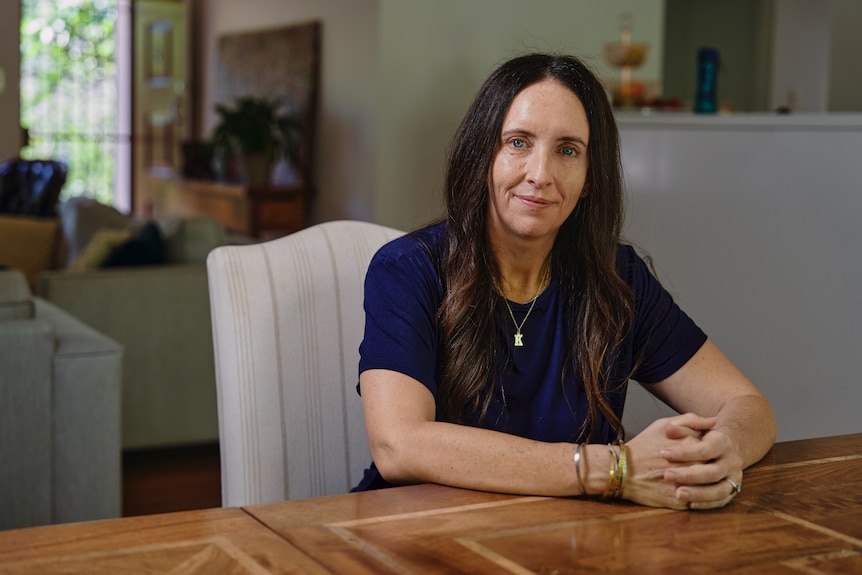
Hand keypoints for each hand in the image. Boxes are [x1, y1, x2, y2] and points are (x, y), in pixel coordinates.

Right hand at [622, 413, 741, 509]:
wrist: (622, 469)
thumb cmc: (643, 445)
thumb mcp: (664, 424)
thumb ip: (691, 420)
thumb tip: (714, 421)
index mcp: (691, 444)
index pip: (714, 447)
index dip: (709, 450)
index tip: (702, 452)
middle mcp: (693, 464)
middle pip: (714, 467)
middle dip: (710, 468)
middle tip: (699, 467)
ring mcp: (687, 484)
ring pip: (709, 487)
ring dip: (707, 485)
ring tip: (697, 481)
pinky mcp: (680, 501)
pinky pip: (699, 503)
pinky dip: (700, 499)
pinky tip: (692, 492)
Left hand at [661, 424, 744, 509]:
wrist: (722, 448)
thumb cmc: (701, 436)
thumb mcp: (692, 427)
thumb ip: (681, 426)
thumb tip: (668, 429)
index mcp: (723, 442)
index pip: (705, 449)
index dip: (684, 452)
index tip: (664, 453)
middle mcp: (732, 461)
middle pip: (712, 472)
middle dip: (688, 475)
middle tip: (666, 475)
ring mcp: (733, 478)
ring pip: (719, 490)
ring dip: (698, 494)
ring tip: (677, 494)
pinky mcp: (731, 491)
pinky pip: (720, 501)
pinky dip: (706, 504)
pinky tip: (688, 504)